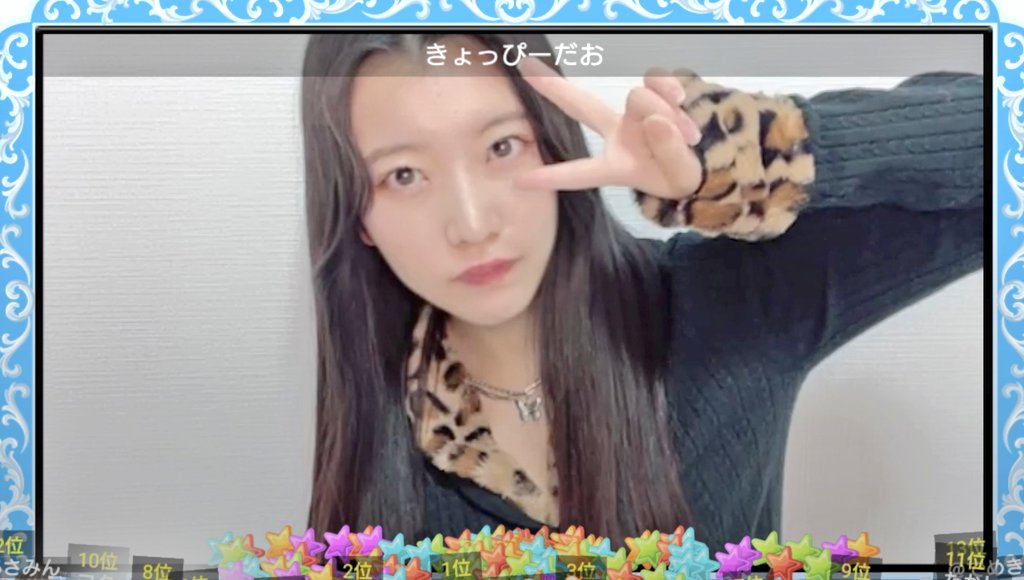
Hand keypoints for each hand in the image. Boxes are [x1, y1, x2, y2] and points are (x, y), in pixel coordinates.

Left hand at [514, 56, 703, 199]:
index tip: (521, 180)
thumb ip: (669, 151)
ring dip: (666, 113)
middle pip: (580, 105)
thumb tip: (654, 118)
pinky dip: (673, 91)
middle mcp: (618, 133)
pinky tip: (684, 105)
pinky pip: (658, 81)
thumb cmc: (684, 175)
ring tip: (687, 135)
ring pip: (639, 97)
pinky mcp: (655, 93)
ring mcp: (634, 112)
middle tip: (525, 67)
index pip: (579, 172)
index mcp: (615, 165)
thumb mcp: (680, 176)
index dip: (552, 178)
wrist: (711, 159)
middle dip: (553, 87)